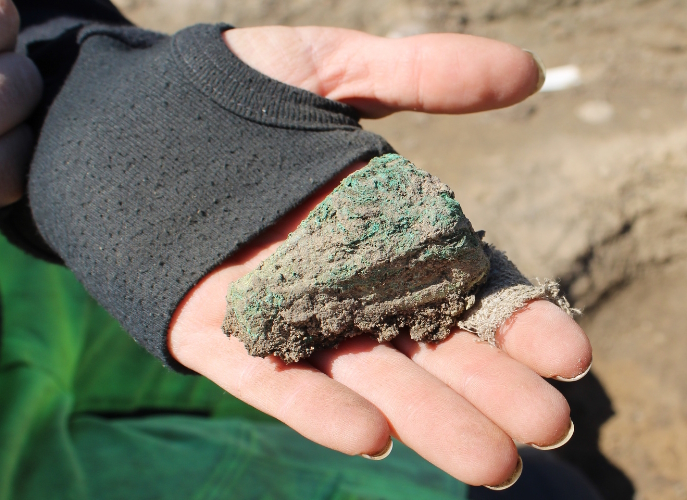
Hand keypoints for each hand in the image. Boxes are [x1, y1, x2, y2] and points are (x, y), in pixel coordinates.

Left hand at [166, 27, 590, 487]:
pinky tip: (372, 436)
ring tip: (492, 462)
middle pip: (434, 344)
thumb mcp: (333, 67)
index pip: (470, 284)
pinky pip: (273, 379)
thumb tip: (531, 70)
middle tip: (549, 428)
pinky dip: (318, 408)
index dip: (519, 320)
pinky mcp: (221, 336)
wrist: (116, 113)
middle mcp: (349, 281)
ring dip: (430, 419)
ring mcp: (287, 314)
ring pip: (370, 374)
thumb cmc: (234, 89)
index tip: (570, 354)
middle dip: (493, 388)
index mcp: (388, 228)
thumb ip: (425, 74)